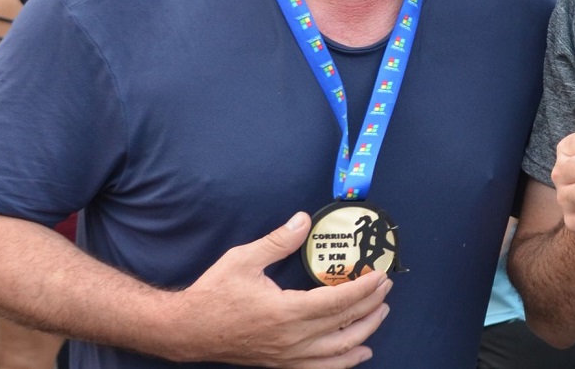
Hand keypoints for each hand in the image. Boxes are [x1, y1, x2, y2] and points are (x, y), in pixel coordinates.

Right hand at [171, 212, 391, 368]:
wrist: (188, 330)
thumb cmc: (215, 293)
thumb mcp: (244, 259)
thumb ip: (278, 241)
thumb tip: (304, 220)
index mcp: (286, 312)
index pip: (339, 302)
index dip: (365, 289)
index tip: (381, 275)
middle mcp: (292, 339)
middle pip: (345, 325)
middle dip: (372, 305)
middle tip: (387, 286)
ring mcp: (288, 356)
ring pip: (339, 351)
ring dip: (366, 332)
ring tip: (382, 313)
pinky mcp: (282, 364)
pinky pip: (322, 368)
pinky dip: (346, 362)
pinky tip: (360, 352)